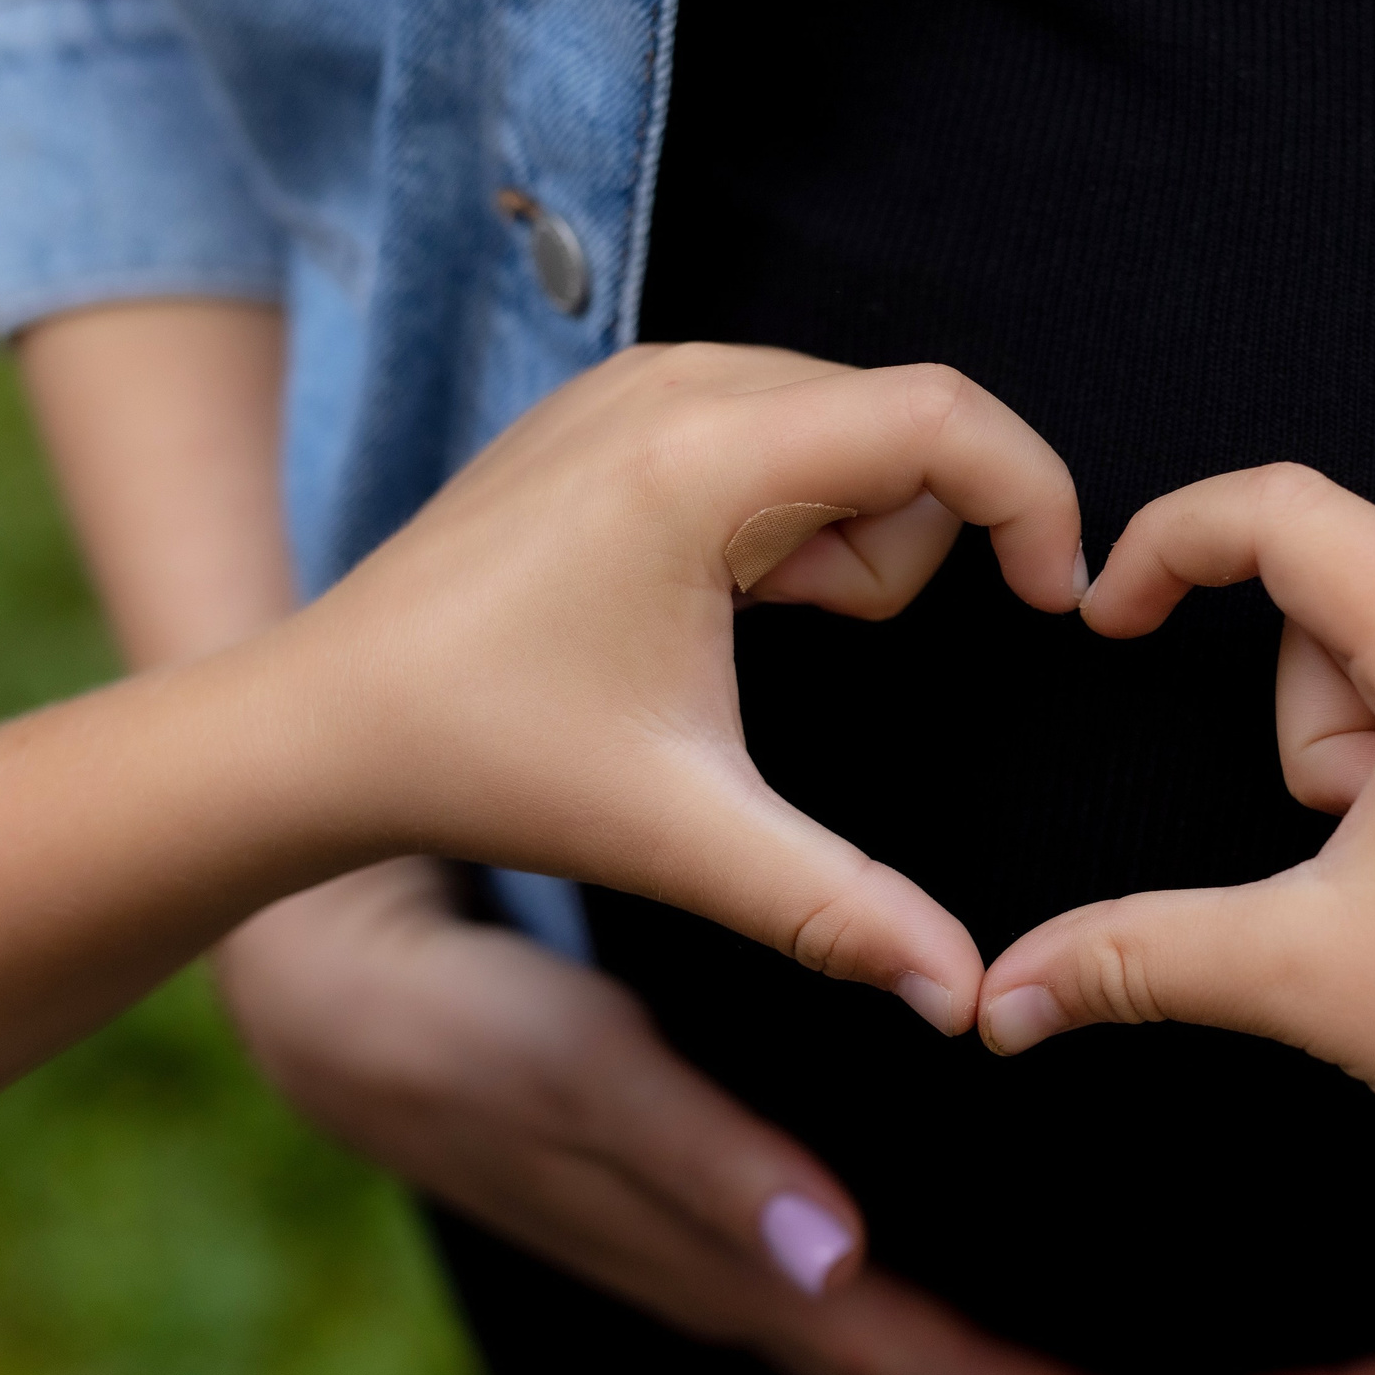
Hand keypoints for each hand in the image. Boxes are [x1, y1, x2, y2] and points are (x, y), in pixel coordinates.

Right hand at [214, 860, 1226, 1374]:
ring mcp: (700, 1255)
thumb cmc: (465, 1019)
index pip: (917, 1360)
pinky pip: (811, 1312)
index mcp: (727, 1254)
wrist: (332, 997)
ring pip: (873, 1354)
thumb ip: (706, 1165)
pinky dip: (890, 1354)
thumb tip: (837, 1266)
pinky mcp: (679, 1213)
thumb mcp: (586, 1072)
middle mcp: (728, 1277)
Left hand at [261, 342, 1089, 1032]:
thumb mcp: (685, 834)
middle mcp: (679, 379)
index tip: (1055, 603)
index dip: (1036, 498)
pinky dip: (787, 511)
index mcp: (703, 457)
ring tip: (737, 628)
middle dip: (903, 549)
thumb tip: (966, 999)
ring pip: (851, 427)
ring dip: (841, 536)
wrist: (318, 722)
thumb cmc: (487, 760)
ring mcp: (644, 376)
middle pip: (907, 426)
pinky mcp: (624, 397)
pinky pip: (786, 426)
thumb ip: (843, 908)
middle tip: (800, 642)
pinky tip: (705, 597)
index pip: (944, 413)